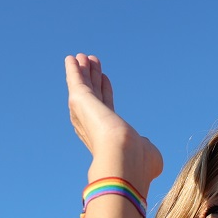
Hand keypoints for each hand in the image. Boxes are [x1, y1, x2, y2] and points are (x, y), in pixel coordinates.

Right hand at [64, 54, 162, 188]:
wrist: (125, 155)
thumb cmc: (138, 160)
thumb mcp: (145, 151)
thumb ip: (144, 146)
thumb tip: (146, 146)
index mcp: (106, 135)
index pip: (105, 107)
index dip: (105, 92)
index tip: (106, 79)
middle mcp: (92, 125)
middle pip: (93, 95)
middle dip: (93, 79)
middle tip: (92, 62)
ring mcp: (84, 113)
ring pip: (84, 87)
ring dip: (83, 72)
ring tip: (83, 57)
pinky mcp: (79, 101)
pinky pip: (75, 82)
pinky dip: (72, 70)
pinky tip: (71, 59)